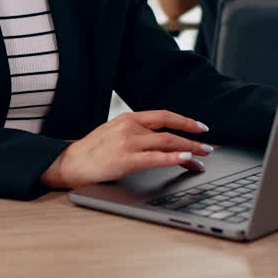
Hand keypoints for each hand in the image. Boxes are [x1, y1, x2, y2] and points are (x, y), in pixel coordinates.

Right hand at [41, 110, 212, 188]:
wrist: (68, 162)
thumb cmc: (91, 151)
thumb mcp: (114, 133)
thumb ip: (135, 132)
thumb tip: (159, 140)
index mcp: (128, 119)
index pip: (163, 115)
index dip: (185, 120)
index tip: (201, 127)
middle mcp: (130, 127)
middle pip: (169, 130)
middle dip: (193, 138)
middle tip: (209, 146)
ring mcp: (128, 142)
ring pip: (167, 143)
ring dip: (190, 150)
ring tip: (203, 156)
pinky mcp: (125, 160)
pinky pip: (155, 158)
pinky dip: (174, 158)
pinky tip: (186, 159)